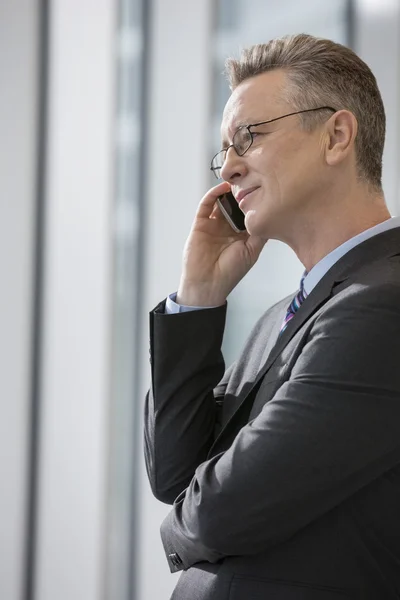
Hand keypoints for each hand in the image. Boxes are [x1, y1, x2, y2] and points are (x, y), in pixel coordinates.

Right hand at [177, 181, 267, 305]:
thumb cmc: (230, 273)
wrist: (207, 284)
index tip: (264, 189)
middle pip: (235, 205)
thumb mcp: (252, 251)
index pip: (248, 213)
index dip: (255, 202)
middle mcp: (228, 228)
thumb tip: (271, 215)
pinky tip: (223, 188)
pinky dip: (213, 194)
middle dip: (242, 193)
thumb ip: (260, 233)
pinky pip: (206, 205)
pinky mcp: (200, 224)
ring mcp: (213, 225)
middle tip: (251, 179)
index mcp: (241, 235)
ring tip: (239, 180)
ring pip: (221, 202)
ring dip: (228, 191)